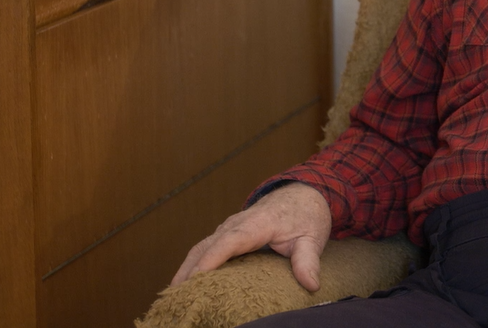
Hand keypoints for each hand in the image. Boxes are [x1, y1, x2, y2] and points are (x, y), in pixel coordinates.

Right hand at [171, 182, 331, 290]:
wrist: (303, 193)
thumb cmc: (306, 215)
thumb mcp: (313, 237)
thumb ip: (308, 260)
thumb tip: (311, 284)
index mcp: (259, 223)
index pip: (233, 240)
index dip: (214, 257)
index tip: (199, 275)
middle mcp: (239, 222)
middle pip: (209, 245)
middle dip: (191, 268)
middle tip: (177, 294)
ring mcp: (230, 226)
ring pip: (202, 246)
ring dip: (187, 267)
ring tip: (175, 293)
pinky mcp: (228, 233)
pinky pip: (206, 247)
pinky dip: (193, 263)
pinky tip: (185, 281)